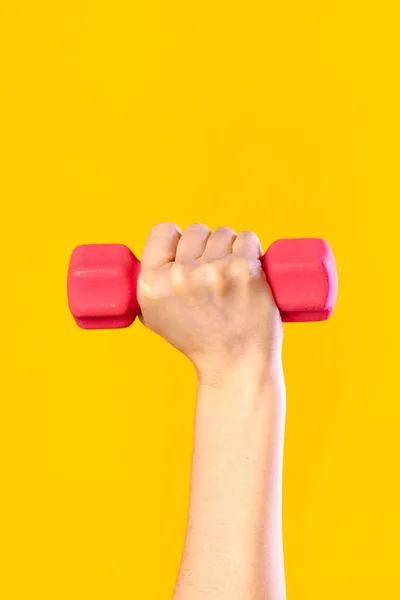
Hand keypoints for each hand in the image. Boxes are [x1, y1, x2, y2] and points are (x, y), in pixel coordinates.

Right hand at [137, 222, 282, 383]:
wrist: (235, 364)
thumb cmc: (199, 340)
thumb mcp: (155, 316)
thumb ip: (151, 283)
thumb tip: (156, 254)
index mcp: (151, 284)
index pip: (162, 230)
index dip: (177, 240)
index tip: (188, 255)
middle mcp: (179, 276)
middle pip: (196, 231)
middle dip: (207, 247)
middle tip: (214, 275)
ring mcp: (213, 272)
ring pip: (223, 233)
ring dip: (230, 249)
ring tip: (232, 277)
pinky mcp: (244, 270)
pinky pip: (248, 238)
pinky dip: (252, 250)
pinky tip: (249, 271)